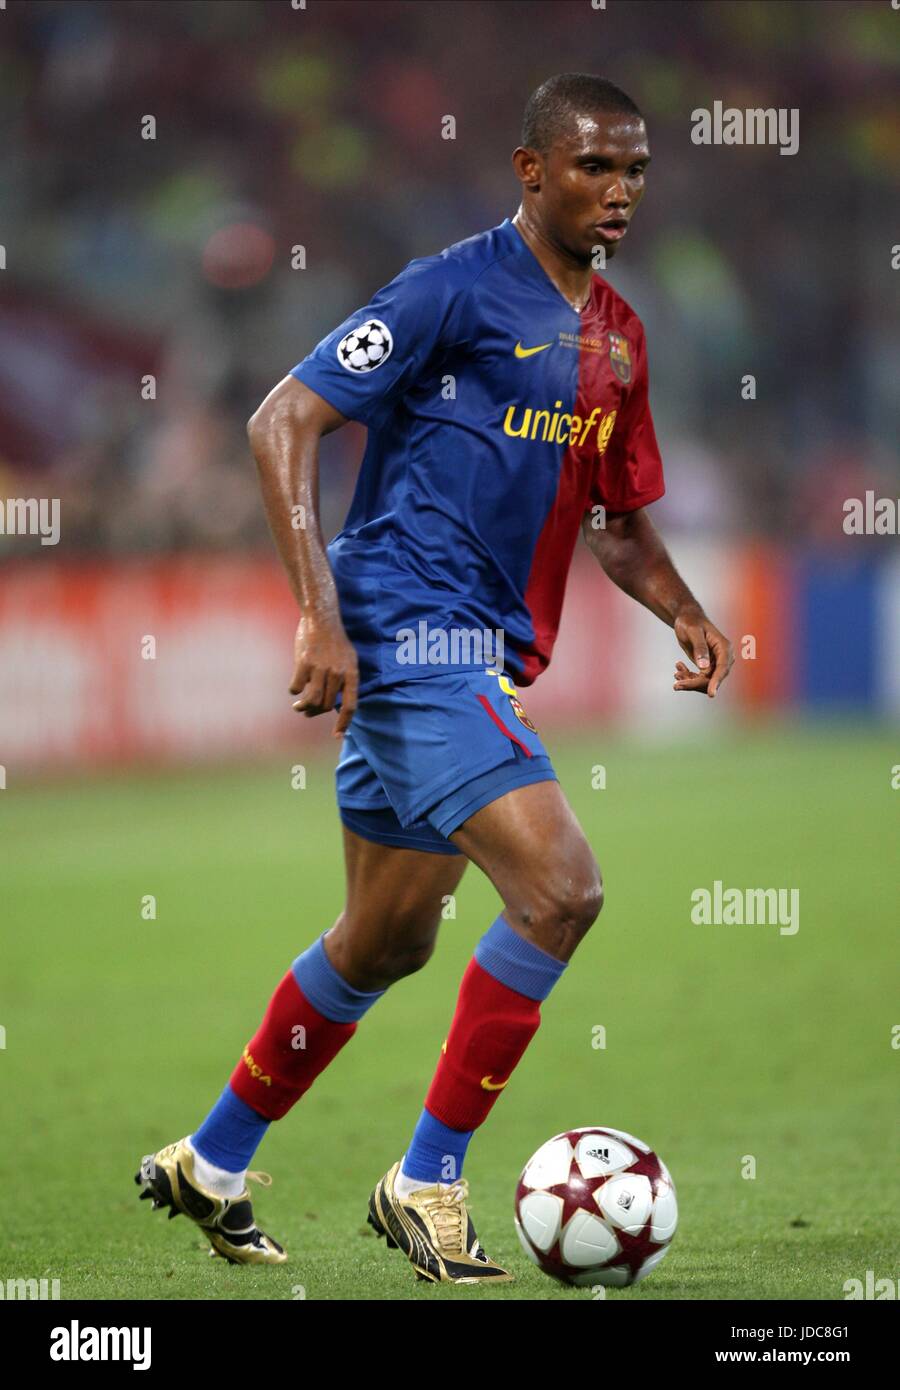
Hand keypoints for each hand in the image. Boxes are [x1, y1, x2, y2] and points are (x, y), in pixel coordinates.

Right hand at [290, 613, 358, 734]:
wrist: (322, 618)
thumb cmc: (334, 642)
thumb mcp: (347, 660)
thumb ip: (342, 681)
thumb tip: (332, 705)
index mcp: (351, 673)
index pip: (351, 705)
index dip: (344, 723)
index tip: (337, 736)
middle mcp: (338, 672)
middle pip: (327, 705)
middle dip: (316, 712)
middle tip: (307, 711)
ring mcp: (321, 667)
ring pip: (312, 700)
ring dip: (303, 707)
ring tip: (298, 707)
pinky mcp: (305, 662)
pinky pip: (297, 687)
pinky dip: (294, 691)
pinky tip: (294, 688)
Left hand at [672, 609, 733, 698]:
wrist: (686, 619)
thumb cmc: (690, 622)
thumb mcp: (693, 632)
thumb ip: (700, 648)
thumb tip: (705, 667)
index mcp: (724, 647)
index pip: (722, 668)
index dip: (717, 682)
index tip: (711, 694)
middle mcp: (723, 657)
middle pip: (713, 678)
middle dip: (695, 683)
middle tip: (676, 685)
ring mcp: (716, 663)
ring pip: (705, 681)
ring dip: (690, 681)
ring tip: (676, 675)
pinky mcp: (707, 666)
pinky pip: (699, 678)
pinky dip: (688, 677)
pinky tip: (678, 670)